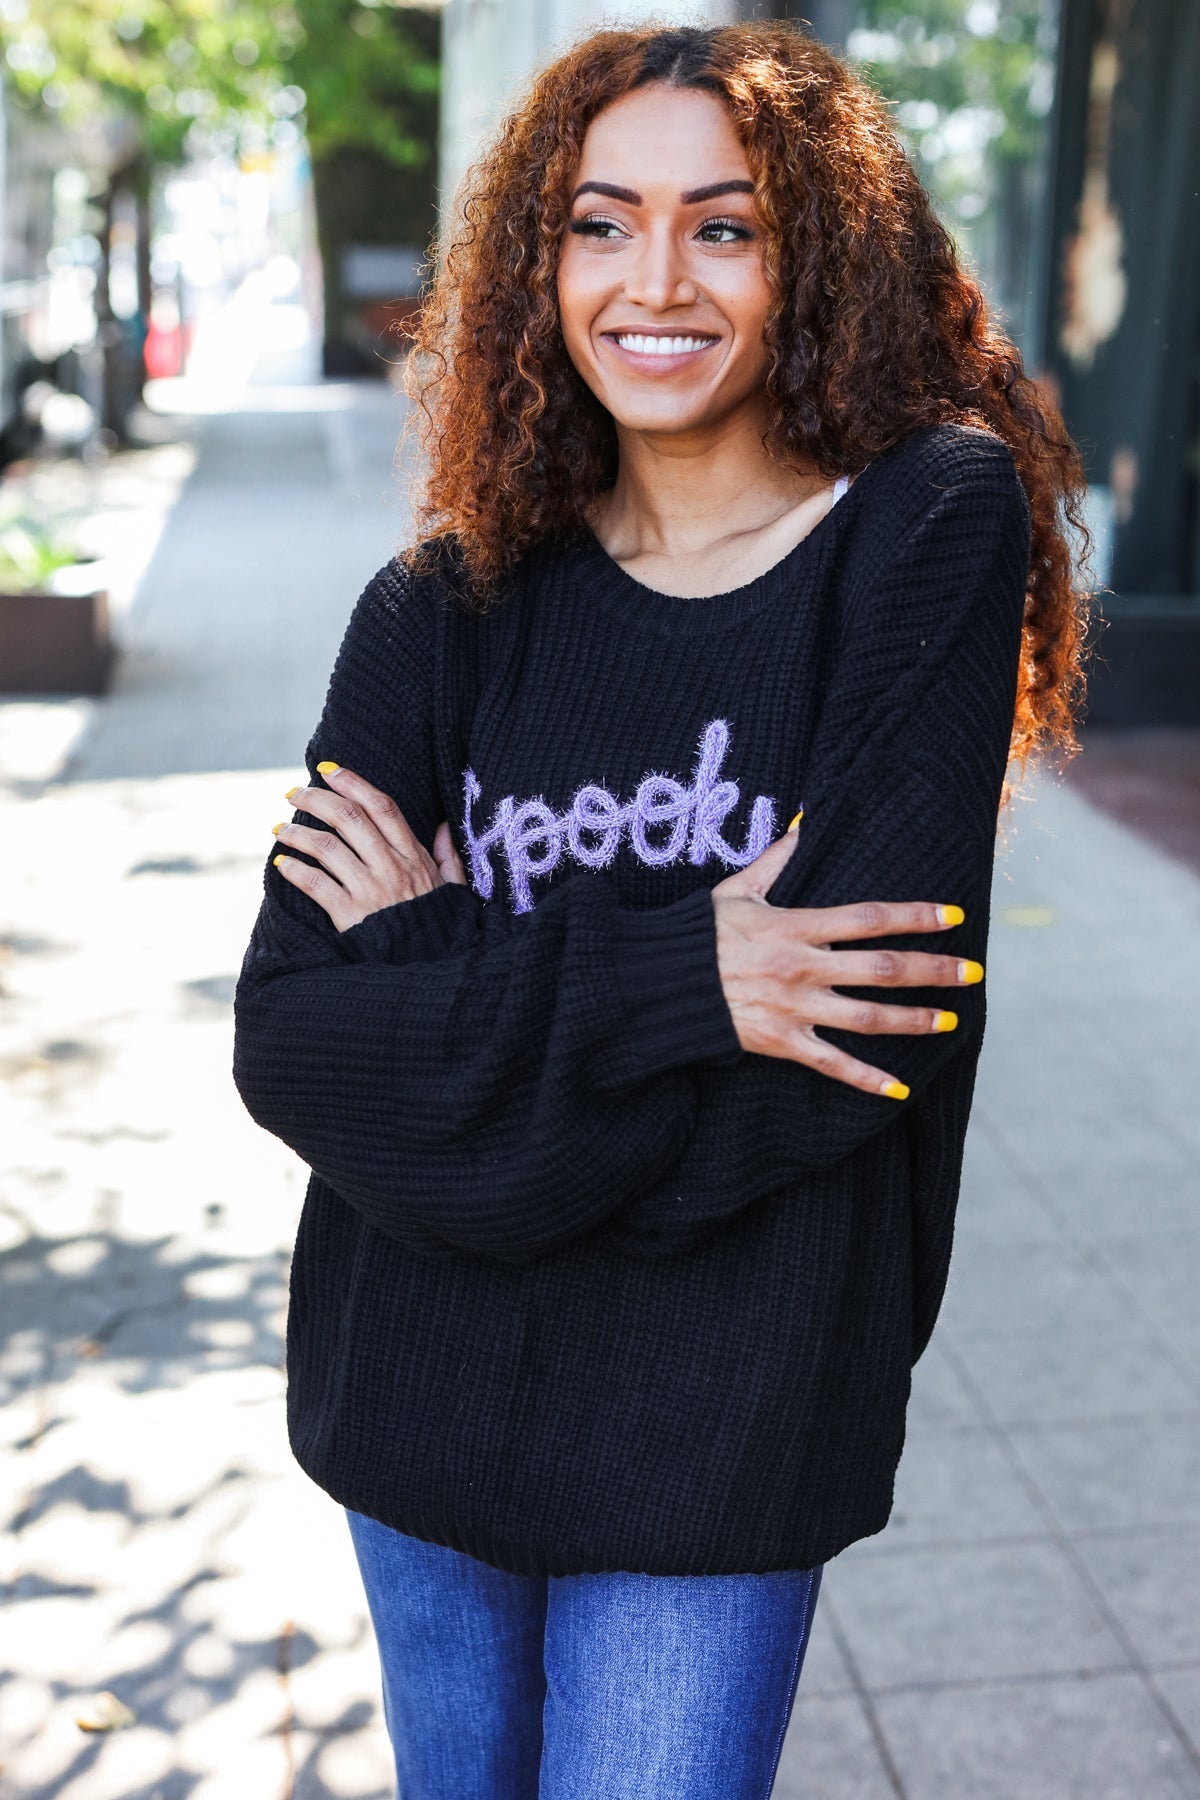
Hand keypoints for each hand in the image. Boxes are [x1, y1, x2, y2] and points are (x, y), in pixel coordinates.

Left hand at [272, 762, 466, 932]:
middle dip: (315, 798)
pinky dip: (294, 870)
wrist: (432, 970)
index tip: (328, 769)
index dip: (353, 782)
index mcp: (414, 856)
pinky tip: (282, 863)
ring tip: (279, 828)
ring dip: (296, 832)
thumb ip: (448, 855)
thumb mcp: (454, 888)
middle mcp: (391, 868)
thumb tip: (445, 826)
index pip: (381, 806)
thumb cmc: (440, 928)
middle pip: (348, 817)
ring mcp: (369, 891)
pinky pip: (315, 883)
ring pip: (325, 846)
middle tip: (293, 792)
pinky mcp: (349, 915)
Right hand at [711, 826, 980, 1098]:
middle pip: (882, 969)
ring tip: (949, 1020)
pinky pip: (831, 1064)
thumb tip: (802, 824)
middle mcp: (803, 968)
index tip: (952, 916)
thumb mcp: (737, 890)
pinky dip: (866, 1079)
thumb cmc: (699, 933)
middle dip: (932, 971)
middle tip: (972, 972)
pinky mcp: (782, 1042)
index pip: (868, 919)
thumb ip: (776, 861)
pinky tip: (899, 1087)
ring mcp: (794, 1008)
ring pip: (867, 1017)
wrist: (662, 984)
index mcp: (796, 927)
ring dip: (913, 1020)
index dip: (914, 917)